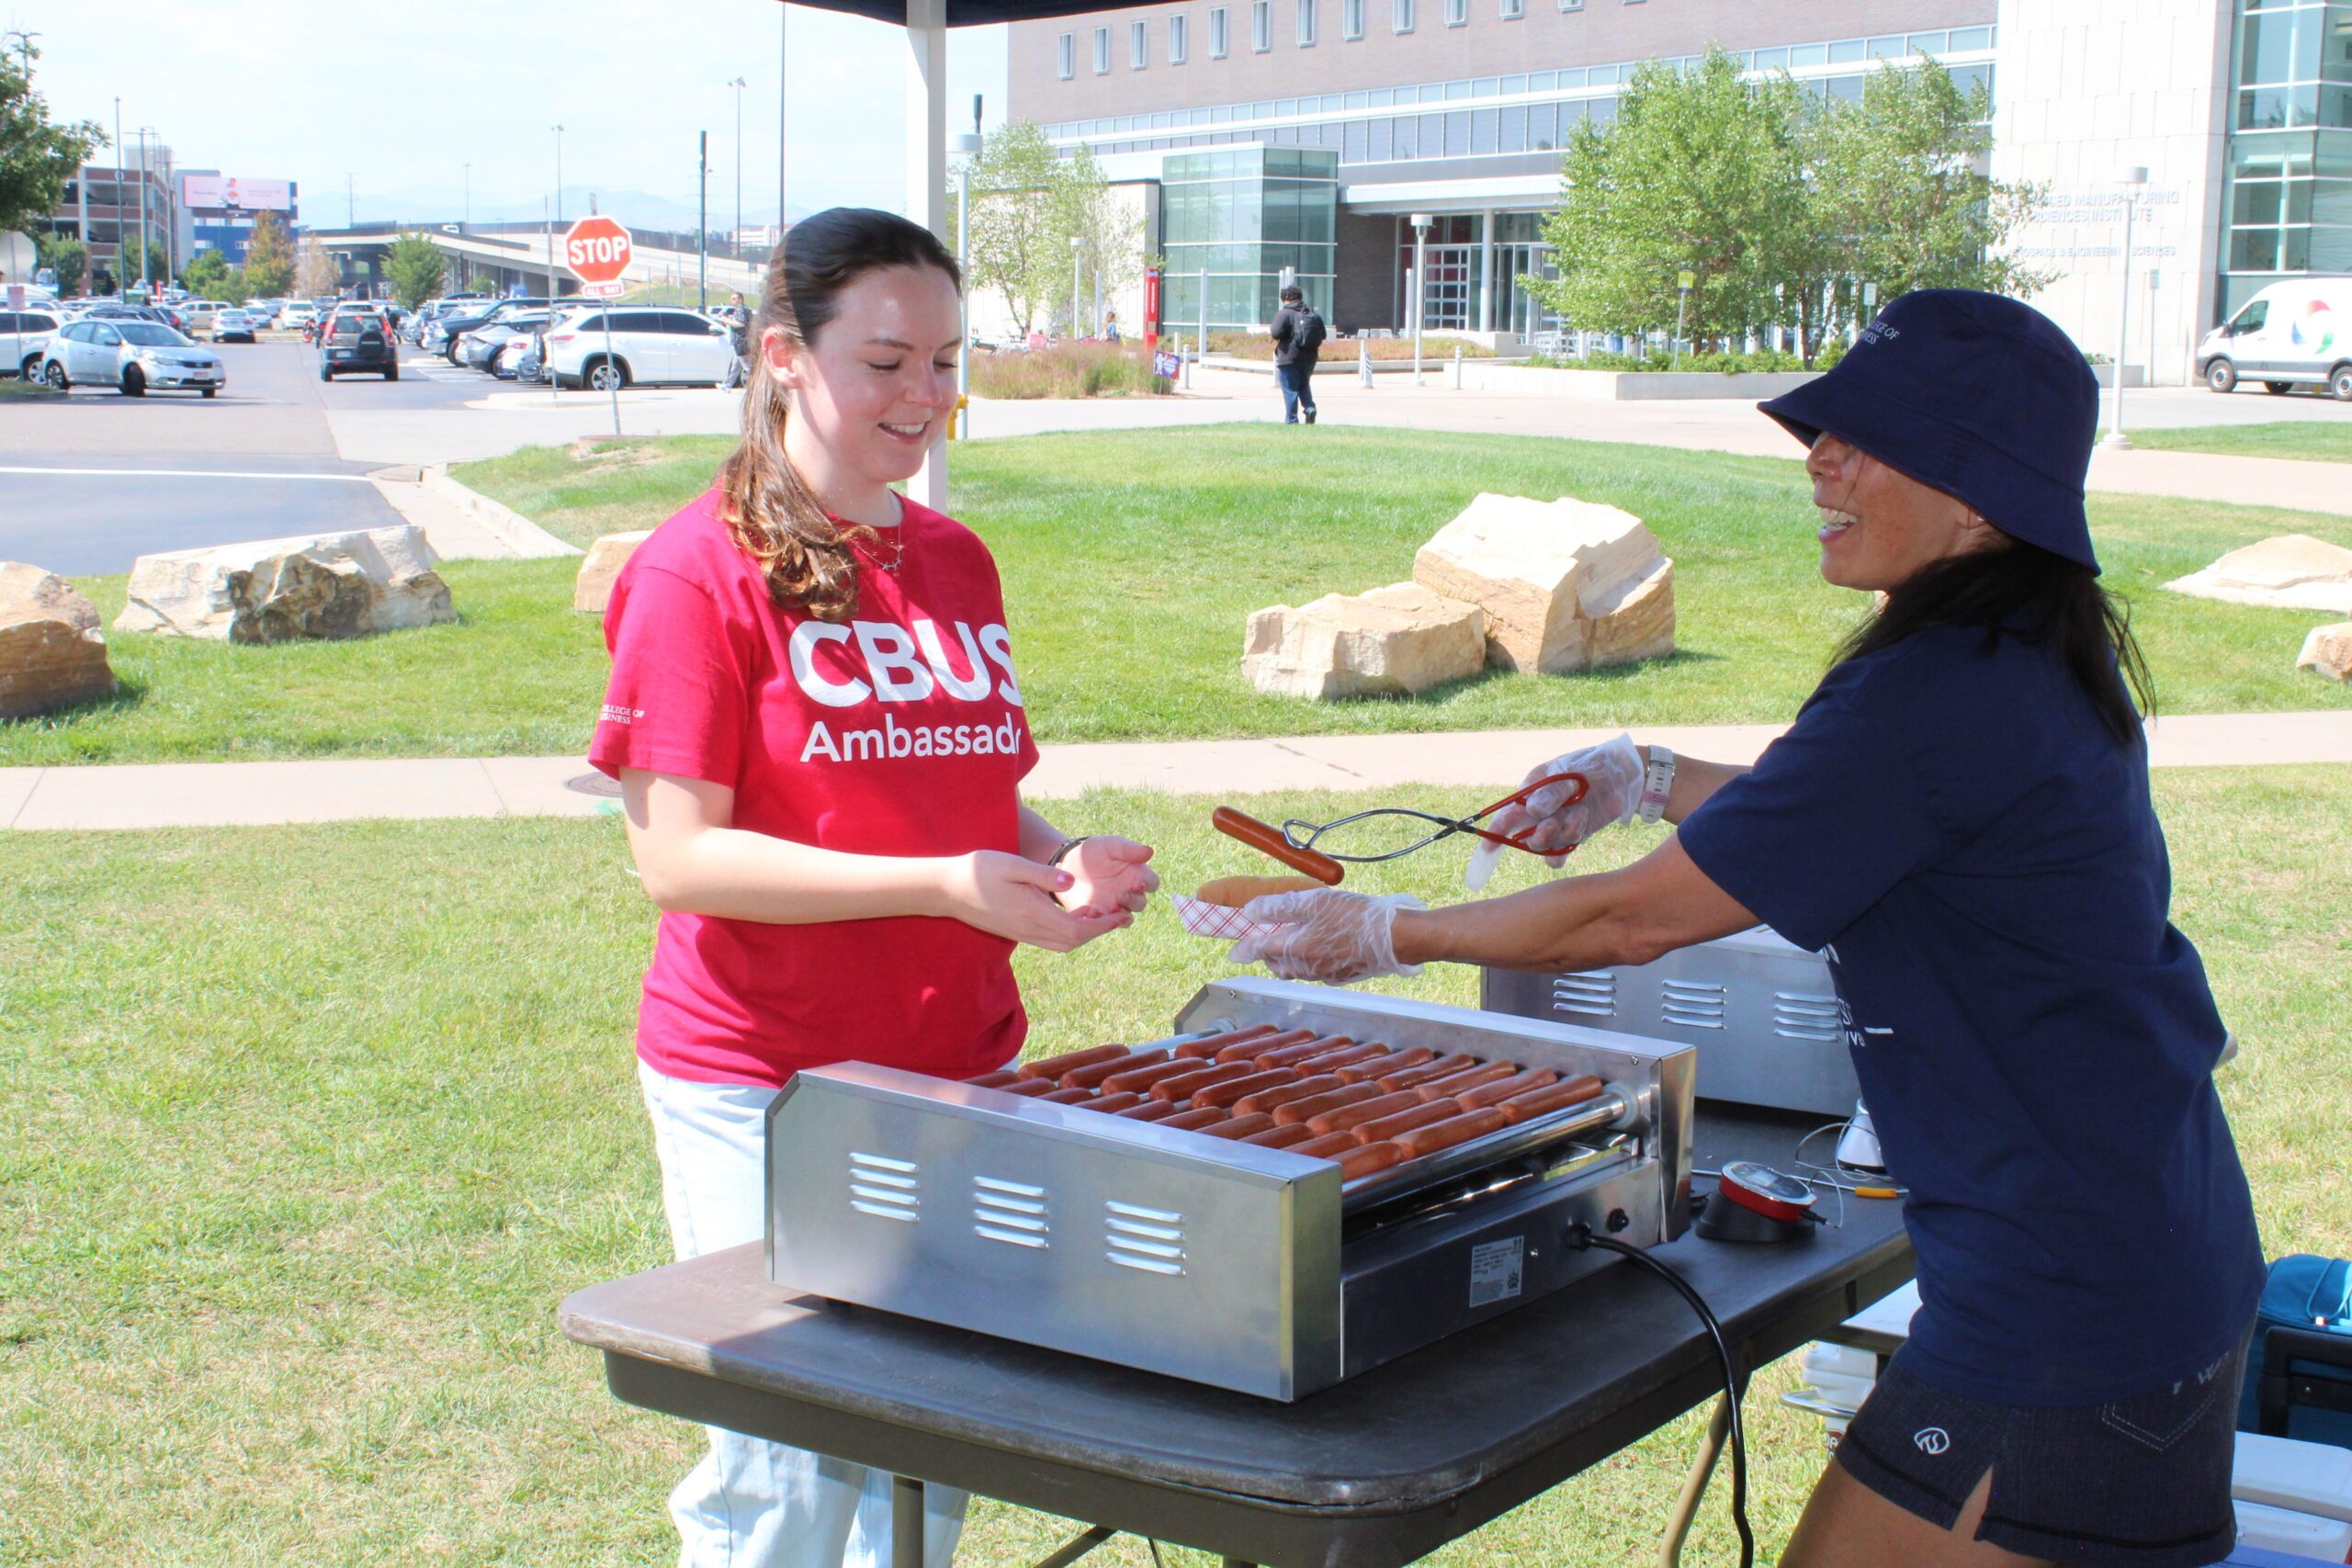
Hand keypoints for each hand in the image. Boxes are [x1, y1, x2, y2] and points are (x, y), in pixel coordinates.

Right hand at [942, 851, 1130, 951]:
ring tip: (1098, 915)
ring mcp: (1021, 933)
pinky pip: (1049, 940)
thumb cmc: (979, 871)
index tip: (1119, 914)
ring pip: (1061, 944)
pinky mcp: (1016, 932)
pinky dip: (1067, 933)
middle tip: (1117, 915)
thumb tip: (1072, 882)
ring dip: (1083, 934)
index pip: (1075, 929)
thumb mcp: (1012, 864)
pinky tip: (1072, 916)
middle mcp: (1028, 929)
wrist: (947, 889)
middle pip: (1072, 941)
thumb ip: (1043, 874)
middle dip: (1097, 931)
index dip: (1101, 926)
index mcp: (1031, 912)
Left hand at [1059, 836, 1158, 917]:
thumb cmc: (1094, 851)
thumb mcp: (1110, 845)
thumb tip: (1150, 852)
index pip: (1152, 883)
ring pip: (1126, 917)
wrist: (1068, 865)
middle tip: (1121, 895)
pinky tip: (1093, 913)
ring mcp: (1116, 907)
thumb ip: (1128, 849)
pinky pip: (1106, 925)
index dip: (1148, 884)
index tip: (1138, 882)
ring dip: (1121, 915)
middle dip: (1133, 901)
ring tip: (1110, 906)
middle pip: (1141, 903)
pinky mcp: (1100, 917)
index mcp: (1137, 874)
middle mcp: (1130, 893)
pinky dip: (1102, 922)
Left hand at [1227, 888, 1424, 984]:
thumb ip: (1278, 908)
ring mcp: (1325, 974)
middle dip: (1267, 954)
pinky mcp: (1342, 976)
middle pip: (1277, 964)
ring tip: (1291, 942)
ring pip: (1296, 970)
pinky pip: (1316, 971)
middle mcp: (1306, 967)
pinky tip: (1320, 947)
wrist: (1395, 939)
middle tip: (1265, 940)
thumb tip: (1250, 912)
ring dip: (1288, 958)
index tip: (1234, 952)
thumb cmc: (1354, 916)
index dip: (1245, 947)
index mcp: (1294, 949)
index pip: (1260, 950)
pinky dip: (1309, 961)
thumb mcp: (1312, 902)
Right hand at [1482, 732, 1645, 864]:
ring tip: (1579, 815)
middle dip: (1535, 835)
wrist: (1623, 774)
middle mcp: (1538, 813)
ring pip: (1542, 846)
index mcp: (1530, 792)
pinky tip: (1579, 827)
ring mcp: (1555, 826)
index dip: (1496, 831)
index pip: (1506, 815)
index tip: (1489, 846)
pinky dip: (1565, 851)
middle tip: (1553, 823)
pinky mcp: (1573, 836)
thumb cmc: (1590, 764)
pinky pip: (1559, 855)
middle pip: (1522, 836)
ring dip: (1557, 836)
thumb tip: (1532, 811)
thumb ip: (1552, 791)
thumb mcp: (1569, 771)